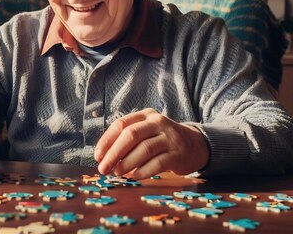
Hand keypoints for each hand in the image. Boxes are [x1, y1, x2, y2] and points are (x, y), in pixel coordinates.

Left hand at [94, 108, 208, 178]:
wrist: (195, 145)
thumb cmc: (162, 140)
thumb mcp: (146, 132)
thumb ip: (128, 140)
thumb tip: (104, 157)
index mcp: (145, 115)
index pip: (121, 124)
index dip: (106, 141)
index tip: (97, 156)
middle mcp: (157, 122)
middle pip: (131, 135)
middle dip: (114, 153)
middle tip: (103, 168)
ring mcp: (169, 137)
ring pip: (144, 149)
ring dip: (127, 163)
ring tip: (117, 173)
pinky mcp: (178, 154)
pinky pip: (158, 163)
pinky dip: (143, 171)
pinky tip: (134, 176)